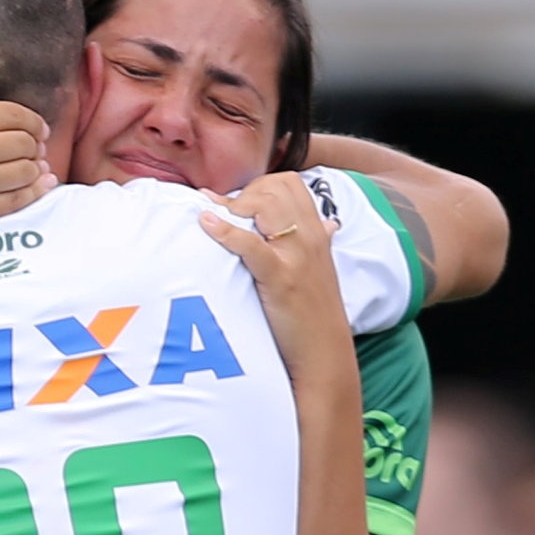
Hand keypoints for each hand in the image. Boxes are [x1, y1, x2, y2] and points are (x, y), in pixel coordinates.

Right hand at [0, 64, 50, 231]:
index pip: (11, 115)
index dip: (32, 119)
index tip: (37, 126)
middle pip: (22, 143)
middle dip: (35, 142)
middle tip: (35, 145)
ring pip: (23, 171)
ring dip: (36, 167)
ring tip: (35, 164)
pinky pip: (14, 201)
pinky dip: (33, 192)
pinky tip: (39, 184)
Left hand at [198, 171, 348, 365]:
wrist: (324, 351)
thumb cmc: (316, 313)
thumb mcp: (322, 270)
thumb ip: (320, 243)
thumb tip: (329, 223)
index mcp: (318, 232)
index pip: (290, 183)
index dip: (260, 185)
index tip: (239, 203)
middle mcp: (310, 237)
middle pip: (275, 188)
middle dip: (243, 193)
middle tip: (224, 212)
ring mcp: (296, 256)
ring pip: (263, 207)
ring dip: (233, 205)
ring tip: (210, 213)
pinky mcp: (279, 277)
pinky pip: (249, 244)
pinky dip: (224, 230)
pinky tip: (205, 222)